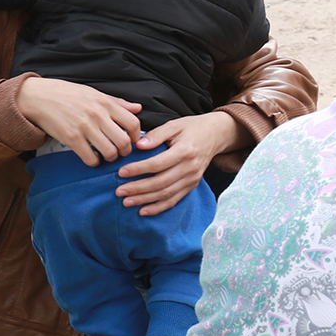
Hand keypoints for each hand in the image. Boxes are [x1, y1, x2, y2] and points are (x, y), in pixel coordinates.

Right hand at [15, 77, 143, 166]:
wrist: (41, 97)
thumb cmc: (69, 94)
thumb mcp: (96, 93)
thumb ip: (118, 103)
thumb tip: (138, 108)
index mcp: (106, 103)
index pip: (132, 123)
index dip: (136, 136)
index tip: (132, 141)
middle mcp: (98, 116)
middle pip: (123, 141)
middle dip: (125, 151)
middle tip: (121, 152)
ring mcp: (85, 128)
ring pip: (109, 151)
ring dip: (110, 158)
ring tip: (107, 156)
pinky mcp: (71, 139)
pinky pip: (90, 157)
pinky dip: (94, 162)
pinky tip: (93, 159)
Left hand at [116, 111, 240, 215]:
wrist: (216, 135)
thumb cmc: (192, 128)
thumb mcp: (175, 125)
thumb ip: (157, 134)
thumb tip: (138, 146)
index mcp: (185, 150)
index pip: (158, 164)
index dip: (138, 169)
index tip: (121, 172)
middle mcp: (190, 167)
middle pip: (160, 182)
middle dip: (138, 188)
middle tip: (119, 191)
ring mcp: (192, 178)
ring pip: (166, 193)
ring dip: (145, 200)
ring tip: (126, 202)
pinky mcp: (192, 185)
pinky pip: (174, 199)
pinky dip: (158, 207)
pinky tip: (143, 211)